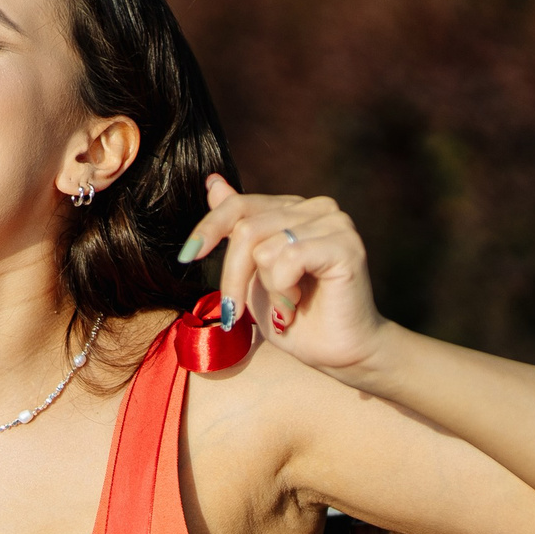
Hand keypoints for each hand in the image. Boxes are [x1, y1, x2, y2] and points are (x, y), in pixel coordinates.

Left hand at [183, 176, 393, 377]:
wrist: (333, 353)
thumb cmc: (292, 316)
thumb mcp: (250, 272)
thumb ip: (236, 227)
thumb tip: (212, 180)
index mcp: (292, 209)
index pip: (238, 205)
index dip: (208, 229)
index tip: (187, 257)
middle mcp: (316, 207)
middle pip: (245, 229)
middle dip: (233, 278)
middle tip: (237, 313)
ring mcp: (335, 223)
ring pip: (264, 248)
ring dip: (267, 290)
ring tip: (289, 304)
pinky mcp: (346, 245)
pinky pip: (288, 259)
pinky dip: (284, 290)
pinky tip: (299, 303)